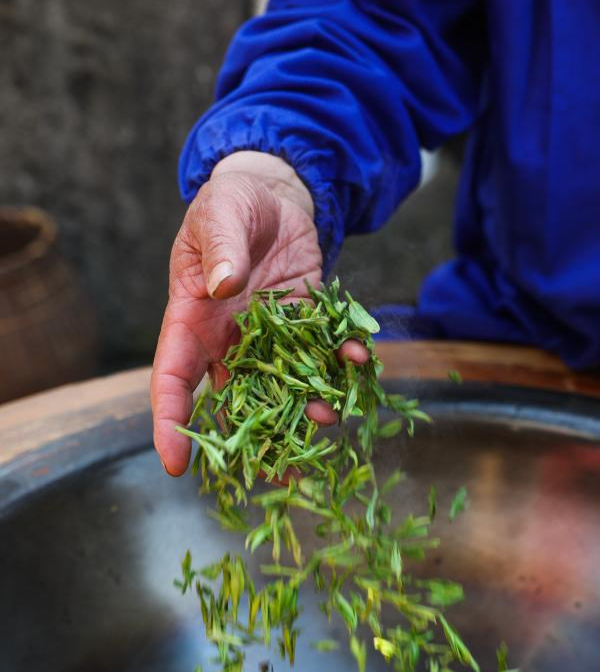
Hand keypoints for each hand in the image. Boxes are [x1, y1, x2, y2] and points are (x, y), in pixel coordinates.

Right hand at [151, 151, 367, 474]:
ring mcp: (270, 338)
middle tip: (278, 475)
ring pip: (282, 389)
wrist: (272, 196)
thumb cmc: (229, 204)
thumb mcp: (219, 216)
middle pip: (233, 403)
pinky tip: (356, 361)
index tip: (176, 464)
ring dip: (304, 409)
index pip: (172, 380)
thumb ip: (221, 249)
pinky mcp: (306, 326)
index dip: (170, 424)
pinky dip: (339, 361)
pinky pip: (321, 354)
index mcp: (191, 322)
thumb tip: (223, 287)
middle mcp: (228, 342)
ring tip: (330, 420)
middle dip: (254, 442)